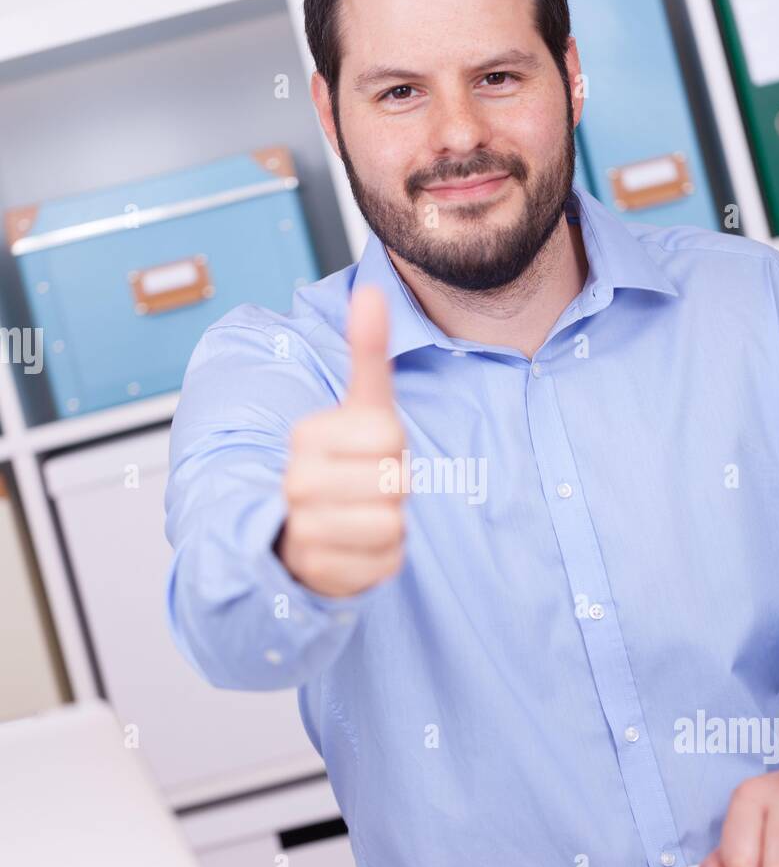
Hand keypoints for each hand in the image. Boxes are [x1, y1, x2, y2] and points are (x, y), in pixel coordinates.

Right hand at [280, 283, 407, 596]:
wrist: (303, 533)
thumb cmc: (343, 464)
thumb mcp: (359, 408)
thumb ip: (366, 352)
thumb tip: (373, 293)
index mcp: (306, 437)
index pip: (388, 436)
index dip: (394, 447)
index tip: (370, 451)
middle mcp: (297, 483)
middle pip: (393, 483)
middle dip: (394, 487)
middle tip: (369, 488)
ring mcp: (304, 530)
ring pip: (390, 525)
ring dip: (390, 525)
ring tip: (363, 516)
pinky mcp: (321, 574)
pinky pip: (384, 565)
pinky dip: (382, 560)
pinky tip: (358, 549)